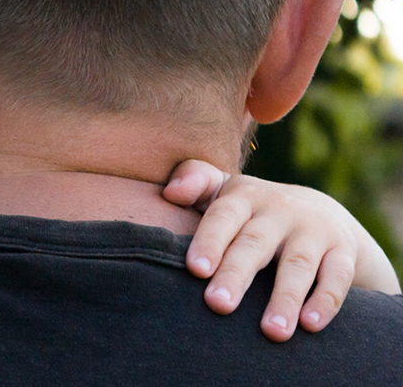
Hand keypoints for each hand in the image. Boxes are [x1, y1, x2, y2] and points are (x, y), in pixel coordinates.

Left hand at [163, 160, 400, 341]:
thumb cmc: (248, 211)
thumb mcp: (221, 191)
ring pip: (298, 264)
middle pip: (254, 243)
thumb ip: (192, 182)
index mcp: (244, 196)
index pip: (222, 216)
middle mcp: (279, 209)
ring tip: (272, 331)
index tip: (196, 270)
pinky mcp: (343, 250)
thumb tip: (170, 191)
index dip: (209, 241)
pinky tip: (310, 325)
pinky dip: (326, 301)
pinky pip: (337, 277)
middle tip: (218, 305)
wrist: (316, 210)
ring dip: (285, 298)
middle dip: (236, 274)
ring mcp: (313, 229)